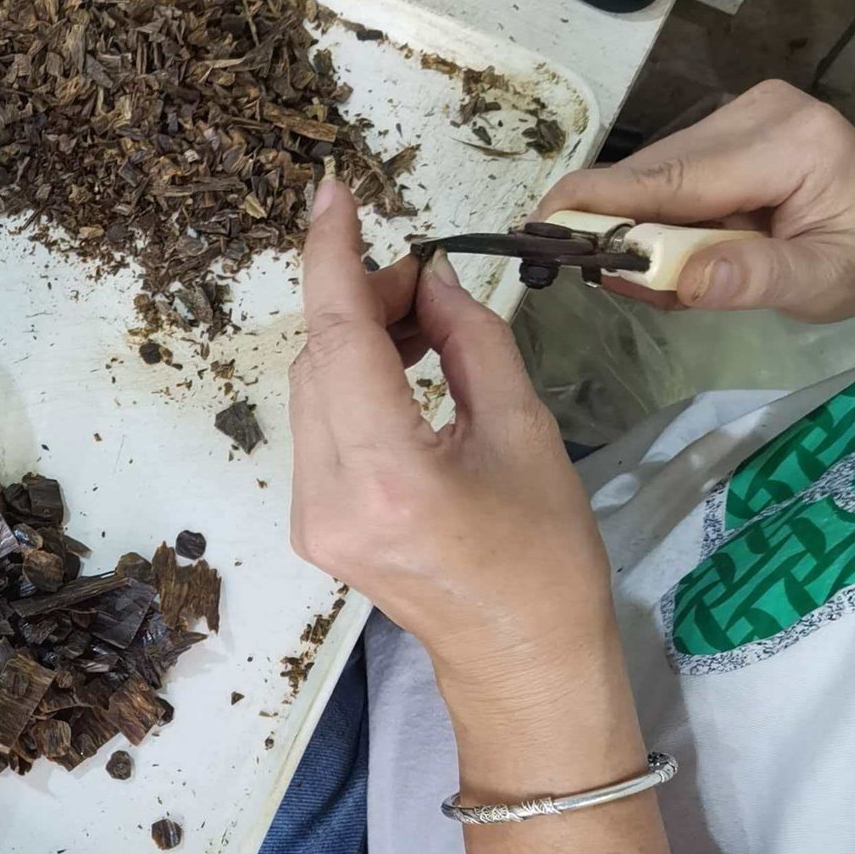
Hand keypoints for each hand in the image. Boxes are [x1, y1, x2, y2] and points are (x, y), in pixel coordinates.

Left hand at [289, 182, 624, 723]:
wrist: (517, 659)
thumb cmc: (544, 556)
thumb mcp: (525, 431)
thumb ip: (469, 341)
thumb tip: (429, 277)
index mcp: (388, 478)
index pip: (338, 339)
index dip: (330, 258)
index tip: (330, 193)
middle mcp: (328, 499)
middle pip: (317, 360)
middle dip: (360, 299)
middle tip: (427, 279)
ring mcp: (310, 519)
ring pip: (311, 390)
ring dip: (354, 338)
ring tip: (422, 321)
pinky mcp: (311, 525)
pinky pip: (317, 426)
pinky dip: (349, 383)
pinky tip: (397, 369)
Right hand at [537, 80, 854, 322]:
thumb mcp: (823, 281)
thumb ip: (757, 280)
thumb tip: (688, 280)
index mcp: (786, 143)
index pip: (672, 176)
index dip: (601, 202)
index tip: (539, 223)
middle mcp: (754, 114)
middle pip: (651, 175)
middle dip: (622, 233)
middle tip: (626, 286)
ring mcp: (738, 116)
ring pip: (650, 177)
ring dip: (640, 232)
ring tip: (667, 277)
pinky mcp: (725, 129)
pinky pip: (664, 177)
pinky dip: (658, 221)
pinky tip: (681, 250)